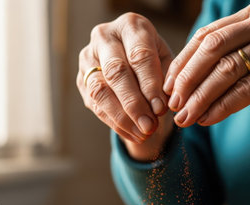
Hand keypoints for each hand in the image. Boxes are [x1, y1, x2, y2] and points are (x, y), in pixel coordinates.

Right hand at [77, 13, 174, 159]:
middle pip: (116, 72)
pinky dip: (116, 123)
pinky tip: (133, 134)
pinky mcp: (81, 79)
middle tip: (149, 125)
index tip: (161, 108)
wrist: (133, 60)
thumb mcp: (167, 62)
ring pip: (100, 91)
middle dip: (134, 103)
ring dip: (123, 117)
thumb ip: (168, 78)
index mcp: (131, 26)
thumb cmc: (155, 59)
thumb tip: (165, 102)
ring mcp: (88, 58)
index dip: (150, 84)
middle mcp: (104, 37)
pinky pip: (96, 105)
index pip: (139, 55)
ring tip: (143, 133)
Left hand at [164, 0, 249, 144]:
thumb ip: (227, 64)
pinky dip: (223, 106)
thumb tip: (182, 86)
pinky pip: (246, 88)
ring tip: (184, 117)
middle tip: (171, 103)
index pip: (208, 35)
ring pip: (226, 69)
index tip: (166, 86)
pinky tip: (207, 119)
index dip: (183, 62)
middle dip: (187, 78)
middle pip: (212, 47)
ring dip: (200, 97)